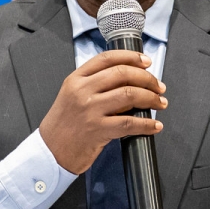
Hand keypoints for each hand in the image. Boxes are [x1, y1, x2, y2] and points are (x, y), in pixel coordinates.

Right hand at [39, 50, 167, 174]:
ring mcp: (90, 110)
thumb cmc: (63, 125)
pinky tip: (154, 125)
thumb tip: (128, 80)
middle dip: (147, 78)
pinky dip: (146, 124)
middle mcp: (82, 91)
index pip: (107, 58)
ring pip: (129, 95)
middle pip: (122, 74)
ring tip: (159, 103)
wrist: (50, 151)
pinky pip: (129, 123)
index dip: (131, 57)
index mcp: (76, 79)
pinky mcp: (97, 130)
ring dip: (151, 98)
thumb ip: (93, 84)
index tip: (146, 62)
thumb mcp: (71, 95)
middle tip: (158, 86)